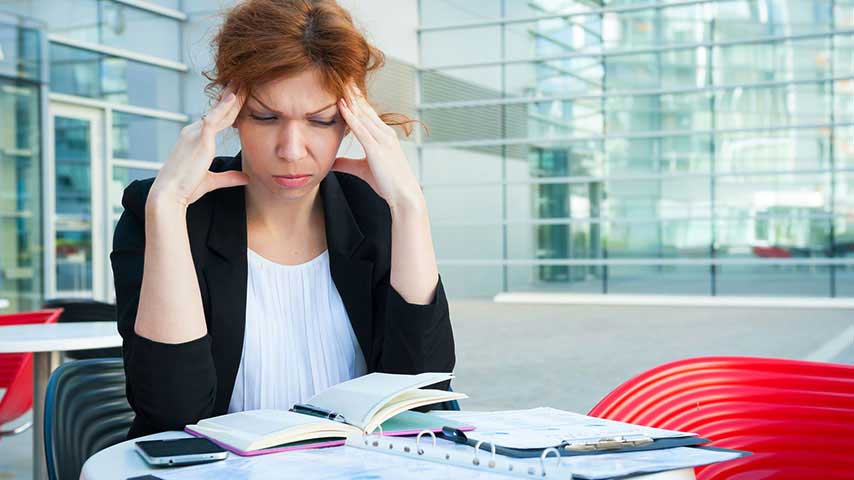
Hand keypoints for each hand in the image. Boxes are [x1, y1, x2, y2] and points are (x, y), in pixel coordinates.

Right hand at [149, 86, 248, 207]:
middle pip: (217, 110)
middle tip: (243, 80)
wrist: (168, 195)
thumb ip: (229, 177)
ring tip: (243, 81)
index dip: (227, 107)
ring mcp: (195, 134)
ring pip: (218, 112)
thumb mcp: (211, 180)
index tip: (238, 95)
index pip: (214, 119)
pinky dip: (224, 108)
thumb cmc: (185, 189)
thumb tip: (246, 178)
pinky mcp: (199, 140)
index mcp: (193, 139)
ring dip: (232, 96)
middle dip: (231, 95)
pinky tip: (234, 97)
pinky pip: (213, 119)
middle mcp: (193, 132)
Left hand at [333, 82, 422, 210]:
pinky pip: (361, 129)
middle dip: (353, 91)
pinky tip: (341, 105)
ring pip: (362, 114)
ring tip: (339, 82)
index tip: (345, 85)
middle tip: (341, 73)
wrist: (404, 195)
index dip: (356, 98)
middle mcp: (384, 133)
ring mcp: (382, 140)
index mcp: (384, 136)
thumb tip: (331, 162)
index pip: (367, 112)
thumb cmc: (388, 184)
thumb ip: (347, 163)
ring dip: (350, 98)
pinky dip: (350, 116)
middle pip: (365, 107)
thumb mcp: (363, 170)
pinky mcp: (376, 149)